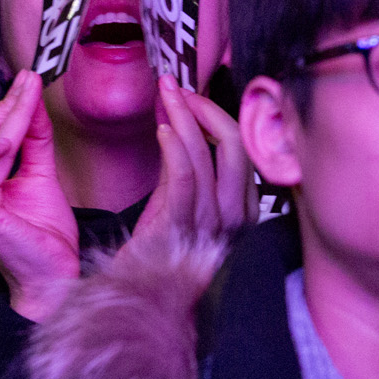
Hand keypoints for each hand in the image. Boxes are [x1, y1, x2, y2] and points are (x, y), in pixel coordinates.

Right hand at [0, 69, 80, 321]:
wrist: (55, 281)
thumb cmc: (44, 237)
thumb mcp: (40, 176)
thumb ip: (34, 140)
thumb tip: (33, 101)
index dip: (0, 104)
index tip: (28, 81)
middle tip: (30, 91)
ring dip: (2, 122)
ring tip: (28, 114)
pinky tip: (11, 143)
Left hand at [134, 76, 246, 247]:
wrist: (135, 291)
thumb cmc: (158, 245)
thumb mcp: (179, 197)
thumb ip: (183, 161)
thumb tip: (179, 115)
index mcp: (243, 208)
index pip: (242, 150)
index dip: (217, 116)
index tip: (192, 94)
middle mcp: (235, 217)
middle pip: (234, 147)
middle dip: (205, 109)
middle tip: (177, 87)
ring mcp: (211, 224)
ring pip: (207, 156)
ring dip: (184, 118)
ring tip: (165, 94)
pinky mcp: (181, 229)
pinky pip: (184, 179)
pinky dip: (175, 148)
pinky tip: (162, 128)